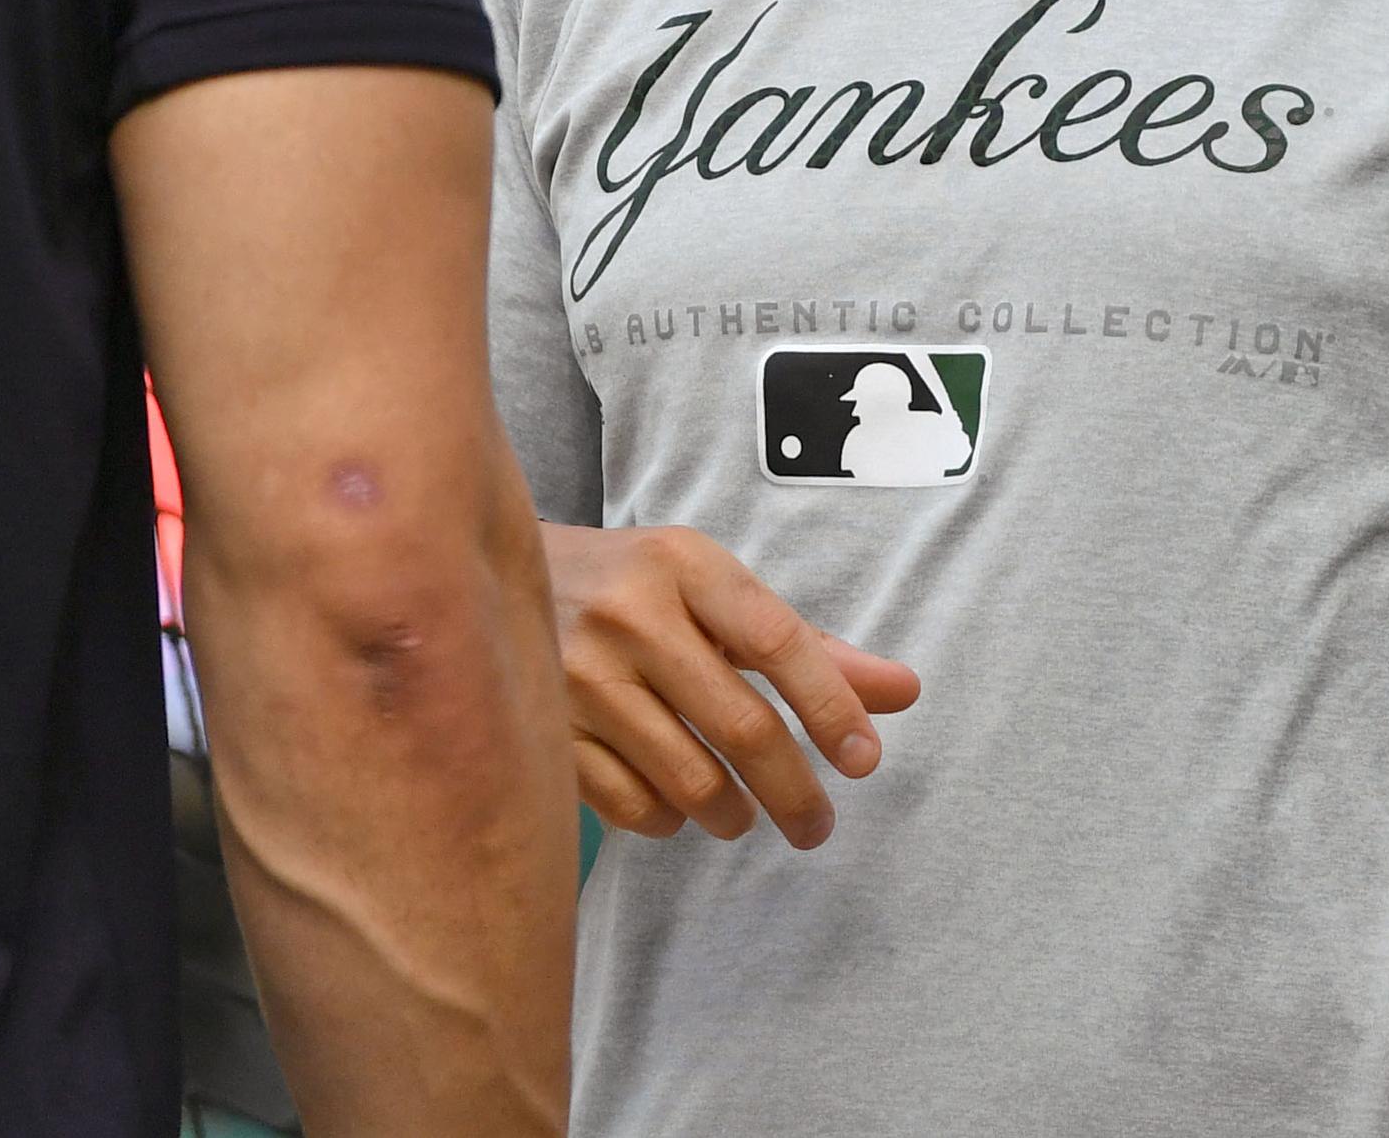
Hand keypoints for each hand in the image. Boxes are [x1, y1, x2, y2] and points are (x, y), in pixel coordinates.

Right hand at [543, 523, 919, 848]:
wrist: (485, 574)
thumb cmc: (633, 589)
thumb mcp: (713, 593)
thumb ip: (806, 646)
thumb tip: (903, 693)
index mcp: (682, 563)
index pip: (776, 640)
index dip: (830, 706)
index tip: (865, 761)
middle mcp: (629, 613)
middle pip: (741, 725)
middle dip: (796, 792)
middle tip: (819, 825)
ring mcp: (578, 674)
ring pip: (689, 779)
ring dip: (735, 815)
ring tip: (745, 815)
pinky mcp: (544, 729)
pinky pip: (632, 805)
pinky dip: (669, 819)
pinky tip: (677, 804)